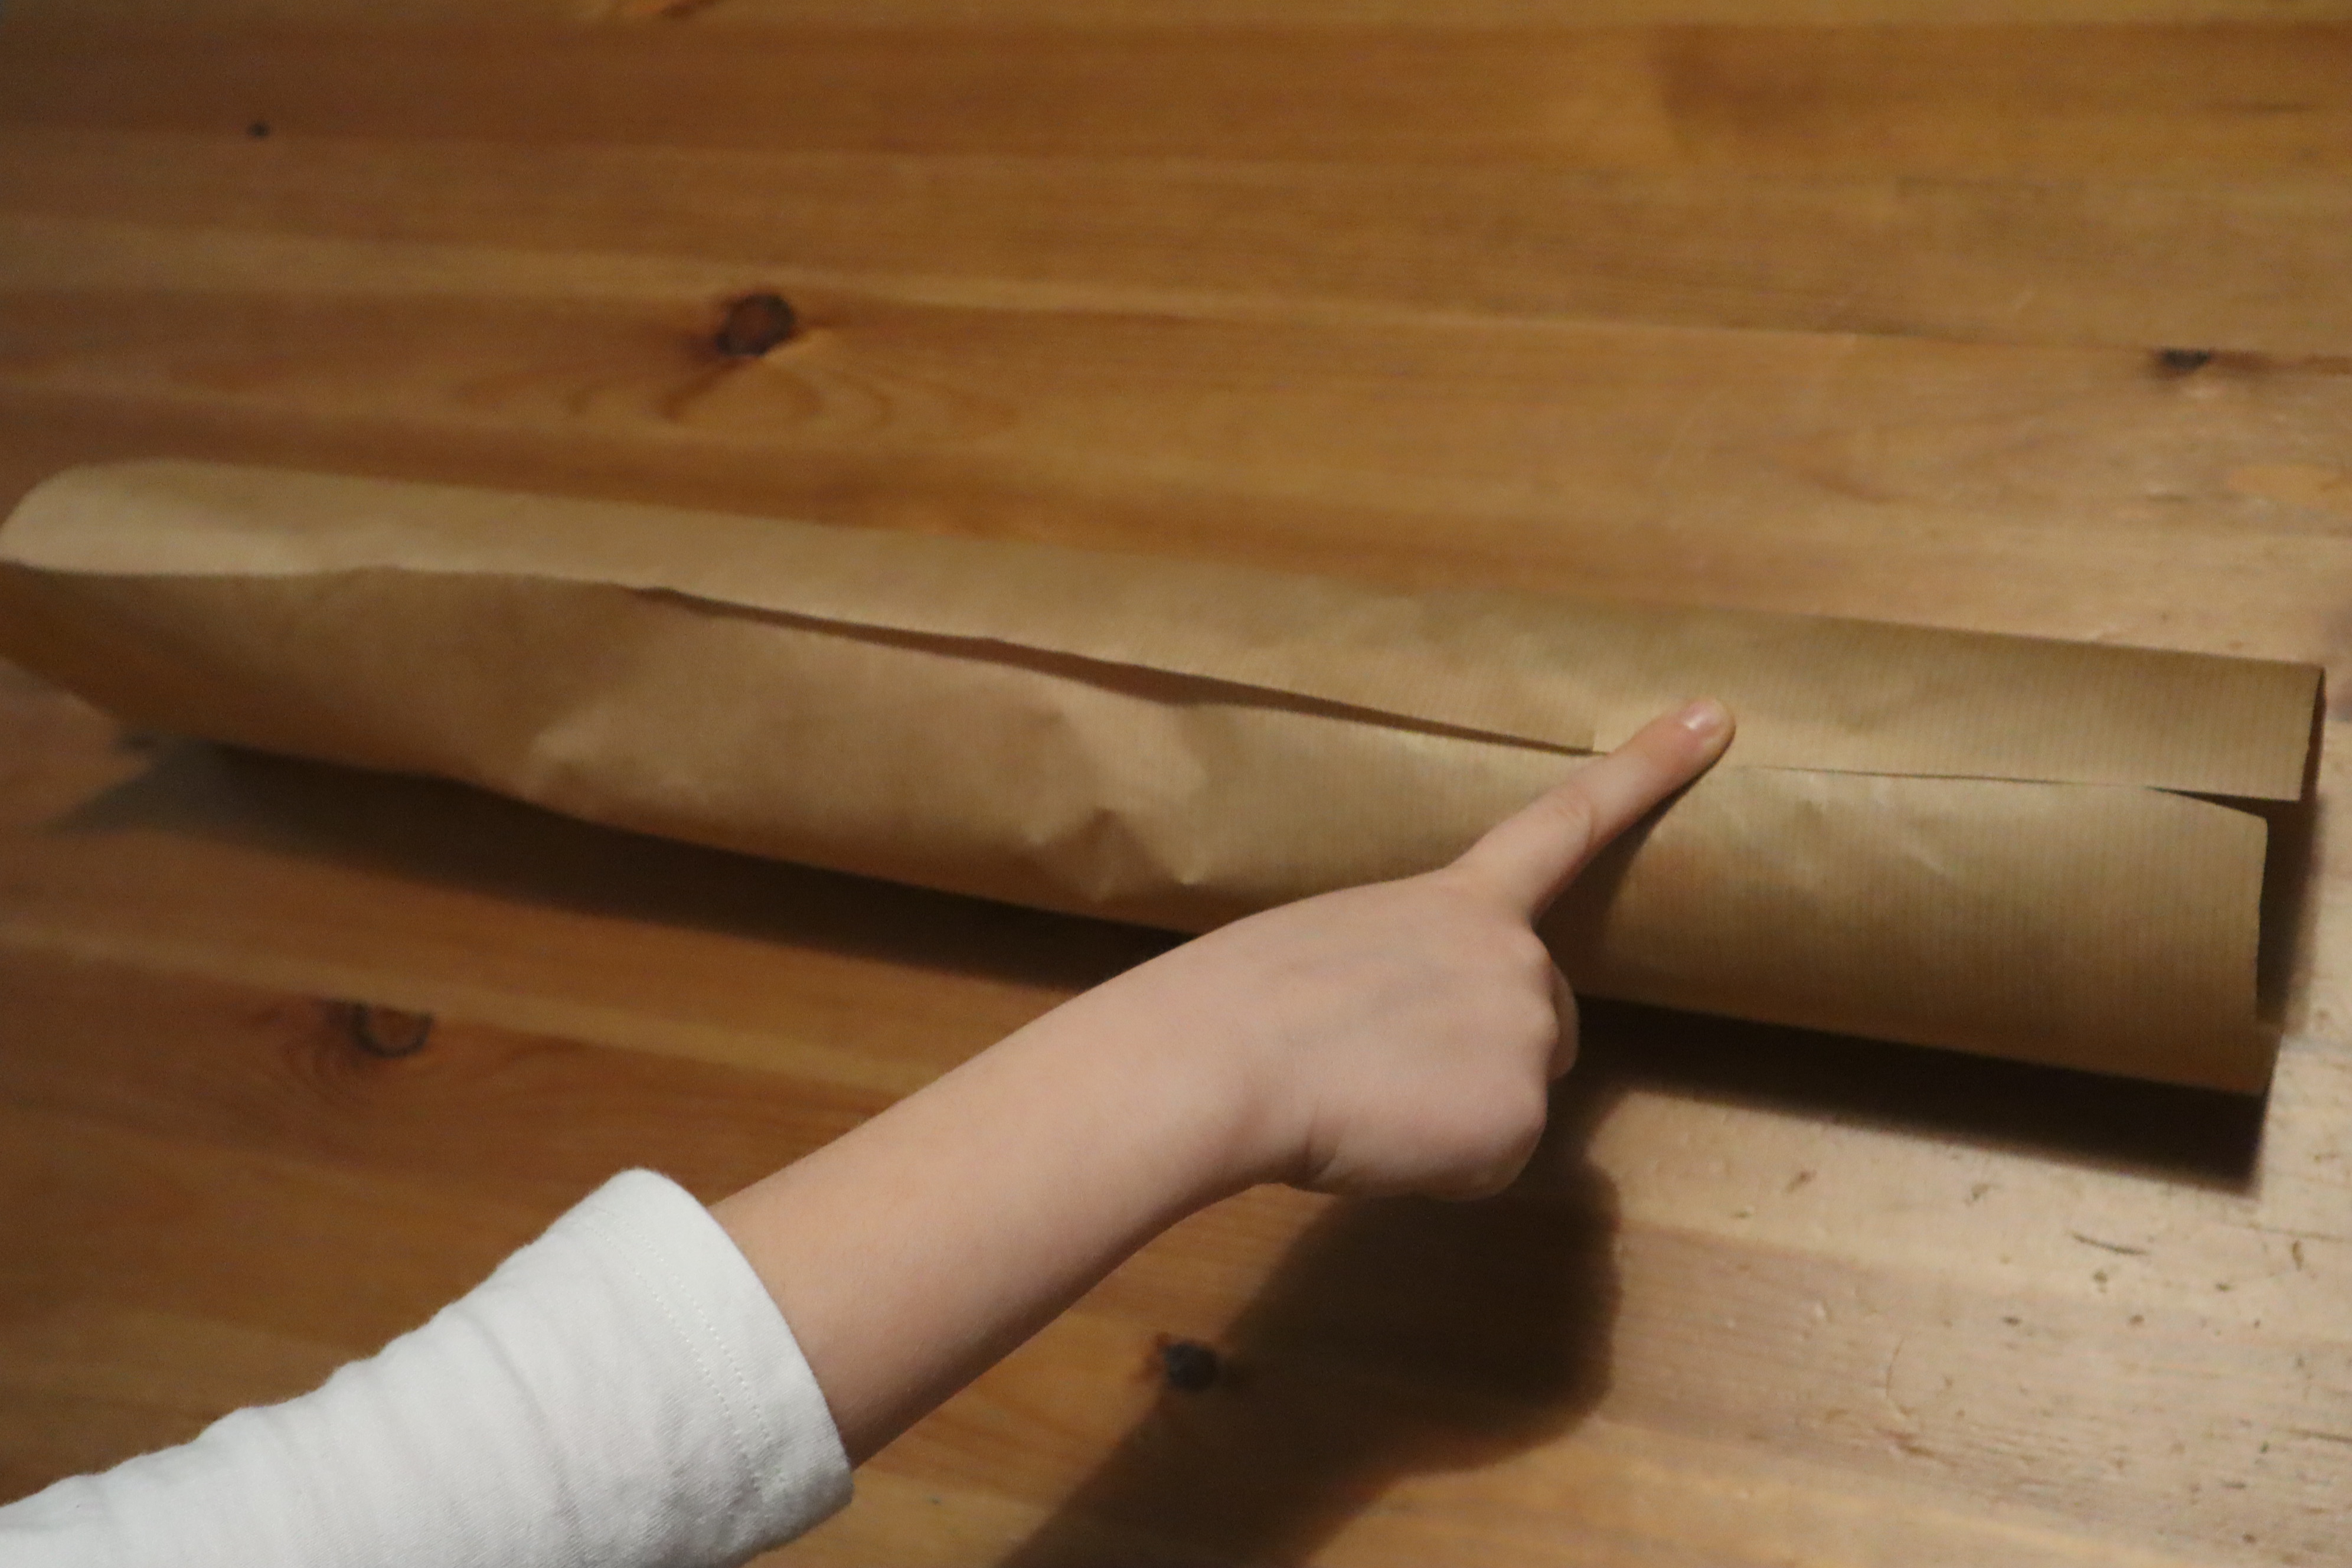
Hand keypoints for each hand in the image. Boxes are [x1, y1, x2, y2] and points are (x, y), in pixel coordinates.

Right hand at [718, 698, 1732, 1459]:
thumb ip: (1409, 969)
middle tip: (1382, 1068)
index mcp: (1456, 899)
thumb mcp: (1336, 949)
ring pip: (1512, 1101)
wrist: (1224, 1056)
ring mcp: (1526, 1034)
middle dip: (1488, 1055)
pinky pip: (1489, 1166)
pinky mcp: (1519, 1118)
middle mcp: (1514, 956)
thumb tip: (1415, 1042)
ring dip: (1452, 1115)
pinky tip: (1381, 1142)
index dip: (1644, 769)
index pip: (1565, 821)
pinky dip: (1442, 1170)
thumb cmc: (1242, 1001)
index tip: (1713, 716)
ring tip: (1364, 1099)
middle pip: (1546, 1023)